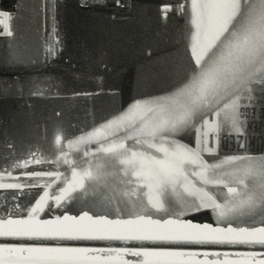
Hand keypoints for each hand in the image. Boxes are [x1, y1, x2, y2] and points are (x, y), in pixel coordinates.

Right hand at [63, 91, 201, 154]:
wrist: (195, 104)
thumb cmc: (176, 114)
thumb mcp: (153, 127)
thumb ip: (132, 138)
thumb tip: (111, 149)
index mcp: (130, 116)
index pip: (103, 131)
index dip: (85, 140)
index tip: (68, 147)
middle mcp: (132, 119)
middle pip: (106, 134)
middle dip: (89, 145)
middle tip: (70, 156)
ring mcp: (141, 124)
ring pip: (117, 138)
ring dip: (103, 148)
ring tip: (87, 159)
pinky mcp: (150, 130)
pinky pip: (129, 141)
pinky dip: (119, 149)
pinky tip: (118, 157)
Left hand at [204, 152, 263, 229]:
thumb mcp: (243, 167)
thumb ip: (217, 175)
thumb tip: (194, 175)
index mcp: (248, 208)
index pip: (217, 218)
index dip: (207, 207)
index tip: (204, 194)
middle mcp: (255, 222)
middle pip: (225, 224)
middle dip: (216, 210)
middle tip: (212, 194)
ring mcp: (262, 226)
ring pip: (235, 226)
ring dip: (228, 213)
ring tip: (226, 196)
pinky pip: (247, 225)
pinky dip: (240, 216)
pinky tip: (240, 201)